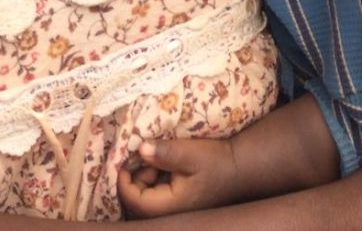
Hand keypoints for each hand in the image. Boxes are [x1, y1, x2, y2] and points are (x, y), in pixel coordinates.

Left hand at [118, 137, 239, 217]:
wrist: (238, 168)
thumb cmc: (216, 161)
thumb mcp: (190, 153)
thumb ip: (165, 153)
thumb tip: (140, 149)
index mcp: (172, 206)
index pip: (136, 202)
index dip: (123, 182)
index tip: (124, 160)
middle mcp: (170, 212)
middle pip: (137, 202)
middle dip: (134, 177)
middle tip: (146, 155)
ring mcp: (173, 209)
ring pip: (145, 197)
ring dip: (143, 176)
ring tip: (157, 157)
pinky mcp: (175, 202)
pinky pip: (154, 193)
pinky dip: (152, 177)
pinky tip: (163, 164)